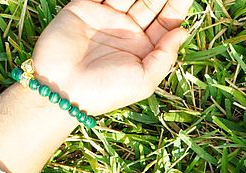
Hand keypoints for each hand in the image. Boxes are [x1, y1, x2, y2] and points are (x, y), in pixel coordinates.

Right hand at [30, 0, 192, 116]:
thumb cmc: (105, 91)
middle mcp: (127, 31)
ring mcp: (106, 18)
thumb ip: (165, 56)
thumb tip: (183, 30)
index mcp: (144, 49)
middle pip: (152, 2)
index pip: (167, 21)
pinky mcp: (84, 7)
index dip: (179, 5)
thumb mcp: (143, 81)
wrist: (62, 88)